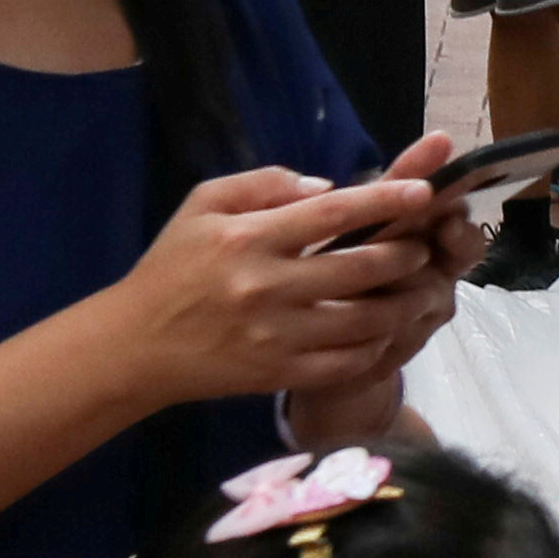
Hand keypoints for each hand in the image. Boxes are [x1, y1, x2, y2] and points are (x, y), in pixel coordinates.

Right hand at [100, 163, 458, 403]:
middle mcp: (266, 286)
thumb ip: (263, 184)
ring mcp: (275, 335)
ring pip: (363, 321)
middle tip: (423, 247)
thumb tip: (327, 186)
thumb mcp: (202, 205)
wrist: (134, 345)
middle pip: (360, 269)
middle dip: (406, 255)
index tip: (424, 190)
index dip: (385, 201)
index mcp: (249, 238)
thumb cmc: (172, 267)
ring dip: (402, 303)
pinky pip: (345, 363)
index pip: (332, 213)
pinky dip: (376, 346)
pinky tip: (384, 332)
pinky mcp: (277, 374)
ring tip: (418, 289)